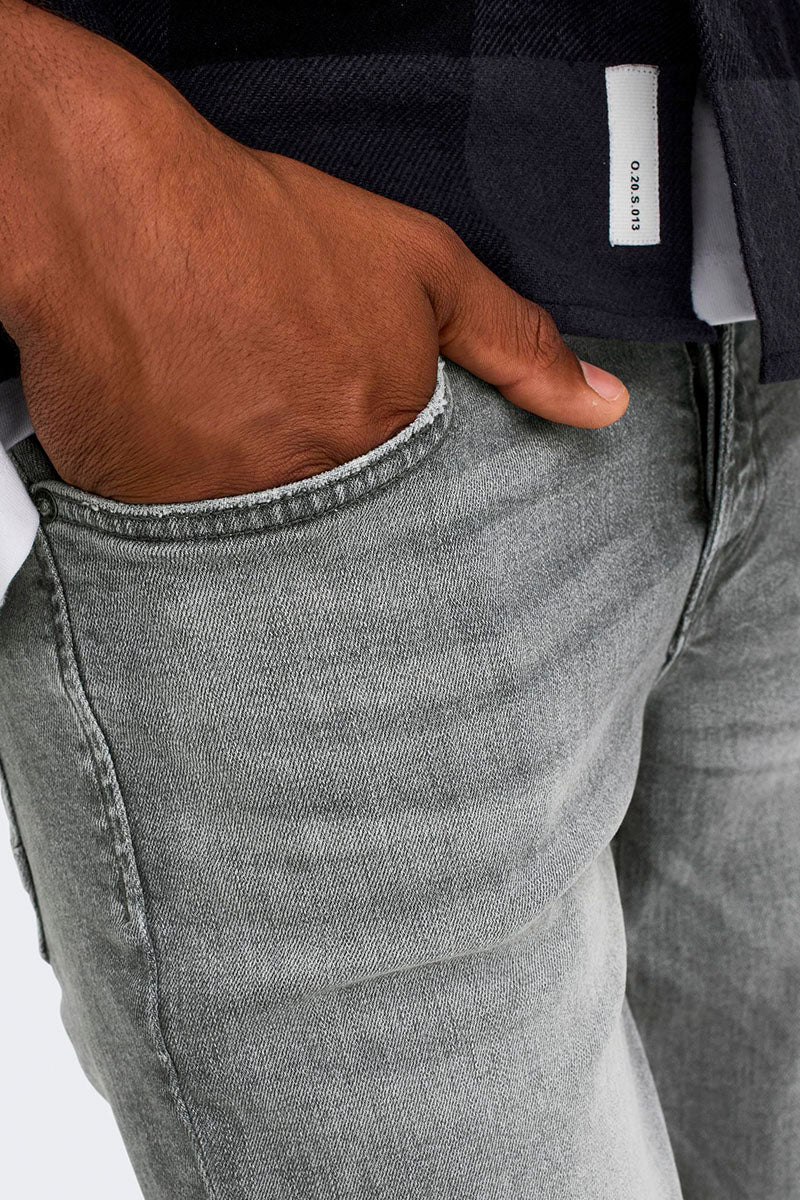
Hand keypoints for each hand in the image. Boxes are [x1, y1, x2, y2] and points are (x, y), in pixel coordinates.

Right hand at [0, 1, 627, 502]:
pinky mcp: (148, 513)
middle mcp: (311, 490)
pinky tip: (179, 436)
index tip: (362, 463)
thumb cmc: (262, 229)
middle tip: (277, 422)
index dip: (385, 482)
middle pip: (336, 527)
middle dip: (315, 485)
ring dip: (250, 491)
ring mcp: (226, 508)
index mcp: (383, 440)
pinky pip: (181, 532)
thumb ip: (515, 342)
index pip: (415, 514)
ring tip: (225, 419)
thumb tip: (603, 404)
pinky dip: (186, 495)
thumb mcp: (420, 267)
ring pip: (257, 532)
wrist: (115, 214)